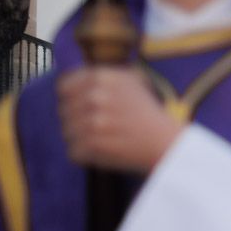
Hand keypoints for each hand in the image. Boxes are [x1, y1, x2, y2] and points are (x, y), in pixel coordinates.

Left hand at [57, 66, 181, 173]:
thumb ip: (103, 75)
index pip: (64, 87)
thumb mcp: (132, 80)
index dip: (72, 99)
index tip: (84, 108)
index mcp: (102, 77)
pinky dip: (86, 155)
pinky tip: (104, 151)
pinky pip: (73, 151)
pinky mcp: (93, 144)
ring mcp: (93, 121)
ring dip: (81, 138)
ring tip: (103, 139)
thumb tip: (73, 79)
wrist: (166, 141)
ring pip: (67, 132)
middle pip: (64, 111)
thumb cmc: (149, 113)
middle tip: (99, 127)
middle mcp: (95, 96)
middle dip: (77, 120)